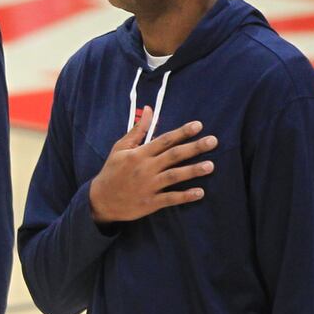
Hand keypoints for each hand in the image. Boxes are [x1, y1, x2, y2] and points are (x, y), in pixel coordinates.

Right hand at [88, 110, 217, 223]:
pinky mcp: (150, 203)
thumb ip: (137, 130)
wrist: (100, 200)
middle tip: (213, 141)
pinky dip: (185, 196)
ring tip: (211, 166)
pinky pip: (170, 198)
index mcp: (138, 154)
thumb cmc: (112, 171)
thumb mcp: (120, 148)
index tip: (199, 125)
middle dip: (194, 148)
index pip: (164, 140)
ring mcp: (148, 186)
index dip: (182, 132)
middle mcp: (145, 168)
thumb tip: (149, 110)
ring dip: (193, 171)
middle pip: (173, 156)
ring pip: (174, 176)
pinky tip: (200, 192)